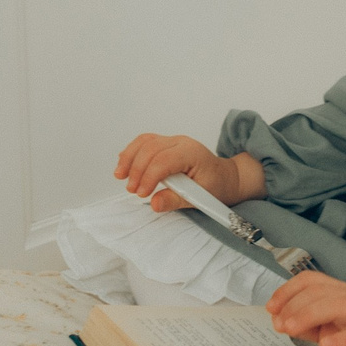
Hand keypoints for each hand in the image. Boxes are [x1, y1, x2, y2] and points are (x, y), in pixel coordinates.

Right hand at [113, 134, 263, 210]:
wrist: (224, 177)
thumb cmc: (215, 187)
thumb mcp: (199, 199)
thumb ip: (175, 201)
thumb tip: (154, 204)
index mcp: (192, 153)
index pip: (164, 160)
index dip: (149, 176)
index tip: (142, 194)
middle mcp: (181, 142)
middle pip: (151, 148)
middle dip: (137, 169)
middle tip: (132, 190)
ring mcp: (173, 141)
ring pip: (145, 141)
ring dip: (129, 157)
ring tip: (120, 176)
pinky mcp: (165, 144)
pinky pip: (145, 142)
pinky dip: (132, 152)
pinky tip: (124, 165)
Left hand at [266, 273, 345, 345]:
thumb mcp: (327, 329)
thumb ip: (306, 323)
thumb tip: (279, 318)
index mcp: (340, 293)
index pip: (310, 280)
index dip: (288, 291)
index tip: (271, 308)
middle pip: (320, 291)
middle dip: (294, 306)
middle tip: (279, 324)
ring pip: (337, 305)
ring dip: (310, 315)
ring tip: (292, 330)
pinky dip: (340, 338)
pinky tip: (325, 345)